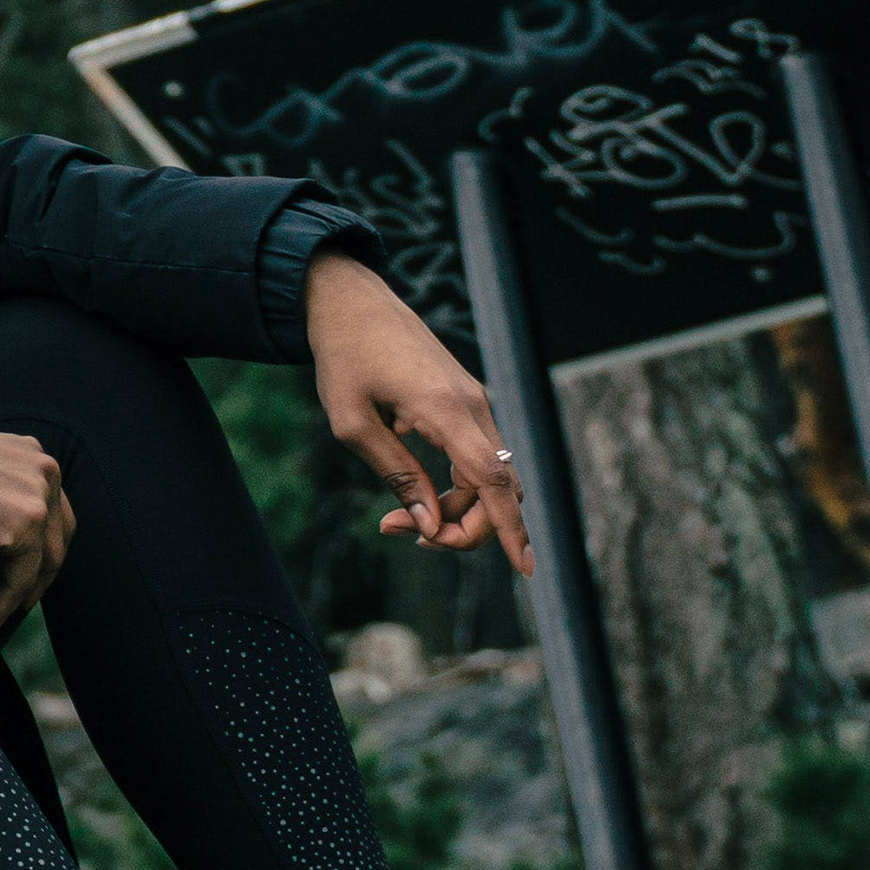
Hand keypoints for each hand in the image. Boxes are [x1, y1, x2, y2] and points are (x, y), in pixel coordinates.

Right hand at [0, 426, 76, 639]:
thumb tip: (5, 563)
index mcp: (31, 454)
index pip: (53, 512)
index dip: (42, 549)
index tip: (28, 574)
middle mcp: (45, 470)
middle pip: (57, 539)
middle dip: (37, 576)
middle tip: (19, 604)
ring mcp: (38, 499)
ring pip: (34, 563)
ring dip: (6, 588)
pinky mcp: (23, 526)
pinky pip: (16, 580)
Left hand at [312, 246, 534, 572]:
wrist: (351, 301)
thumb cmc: (344, 358)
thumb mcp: (352, 422)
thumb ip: (396, 473)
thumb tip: (430, 523)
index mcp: (446, 409)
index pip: (493, 481)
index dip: (510, 528)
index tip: (525, 568)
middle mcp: (473, 405)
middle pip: (495, 487)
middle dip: (460, 525)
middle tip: (397, 531)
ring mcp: (474, 402)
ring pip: (488, 475)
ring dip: (455, 508)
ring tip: (397, 522)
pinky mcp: (465, 401)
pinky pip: (477, 455)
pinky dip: (456, 485)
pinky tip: (416, 492)